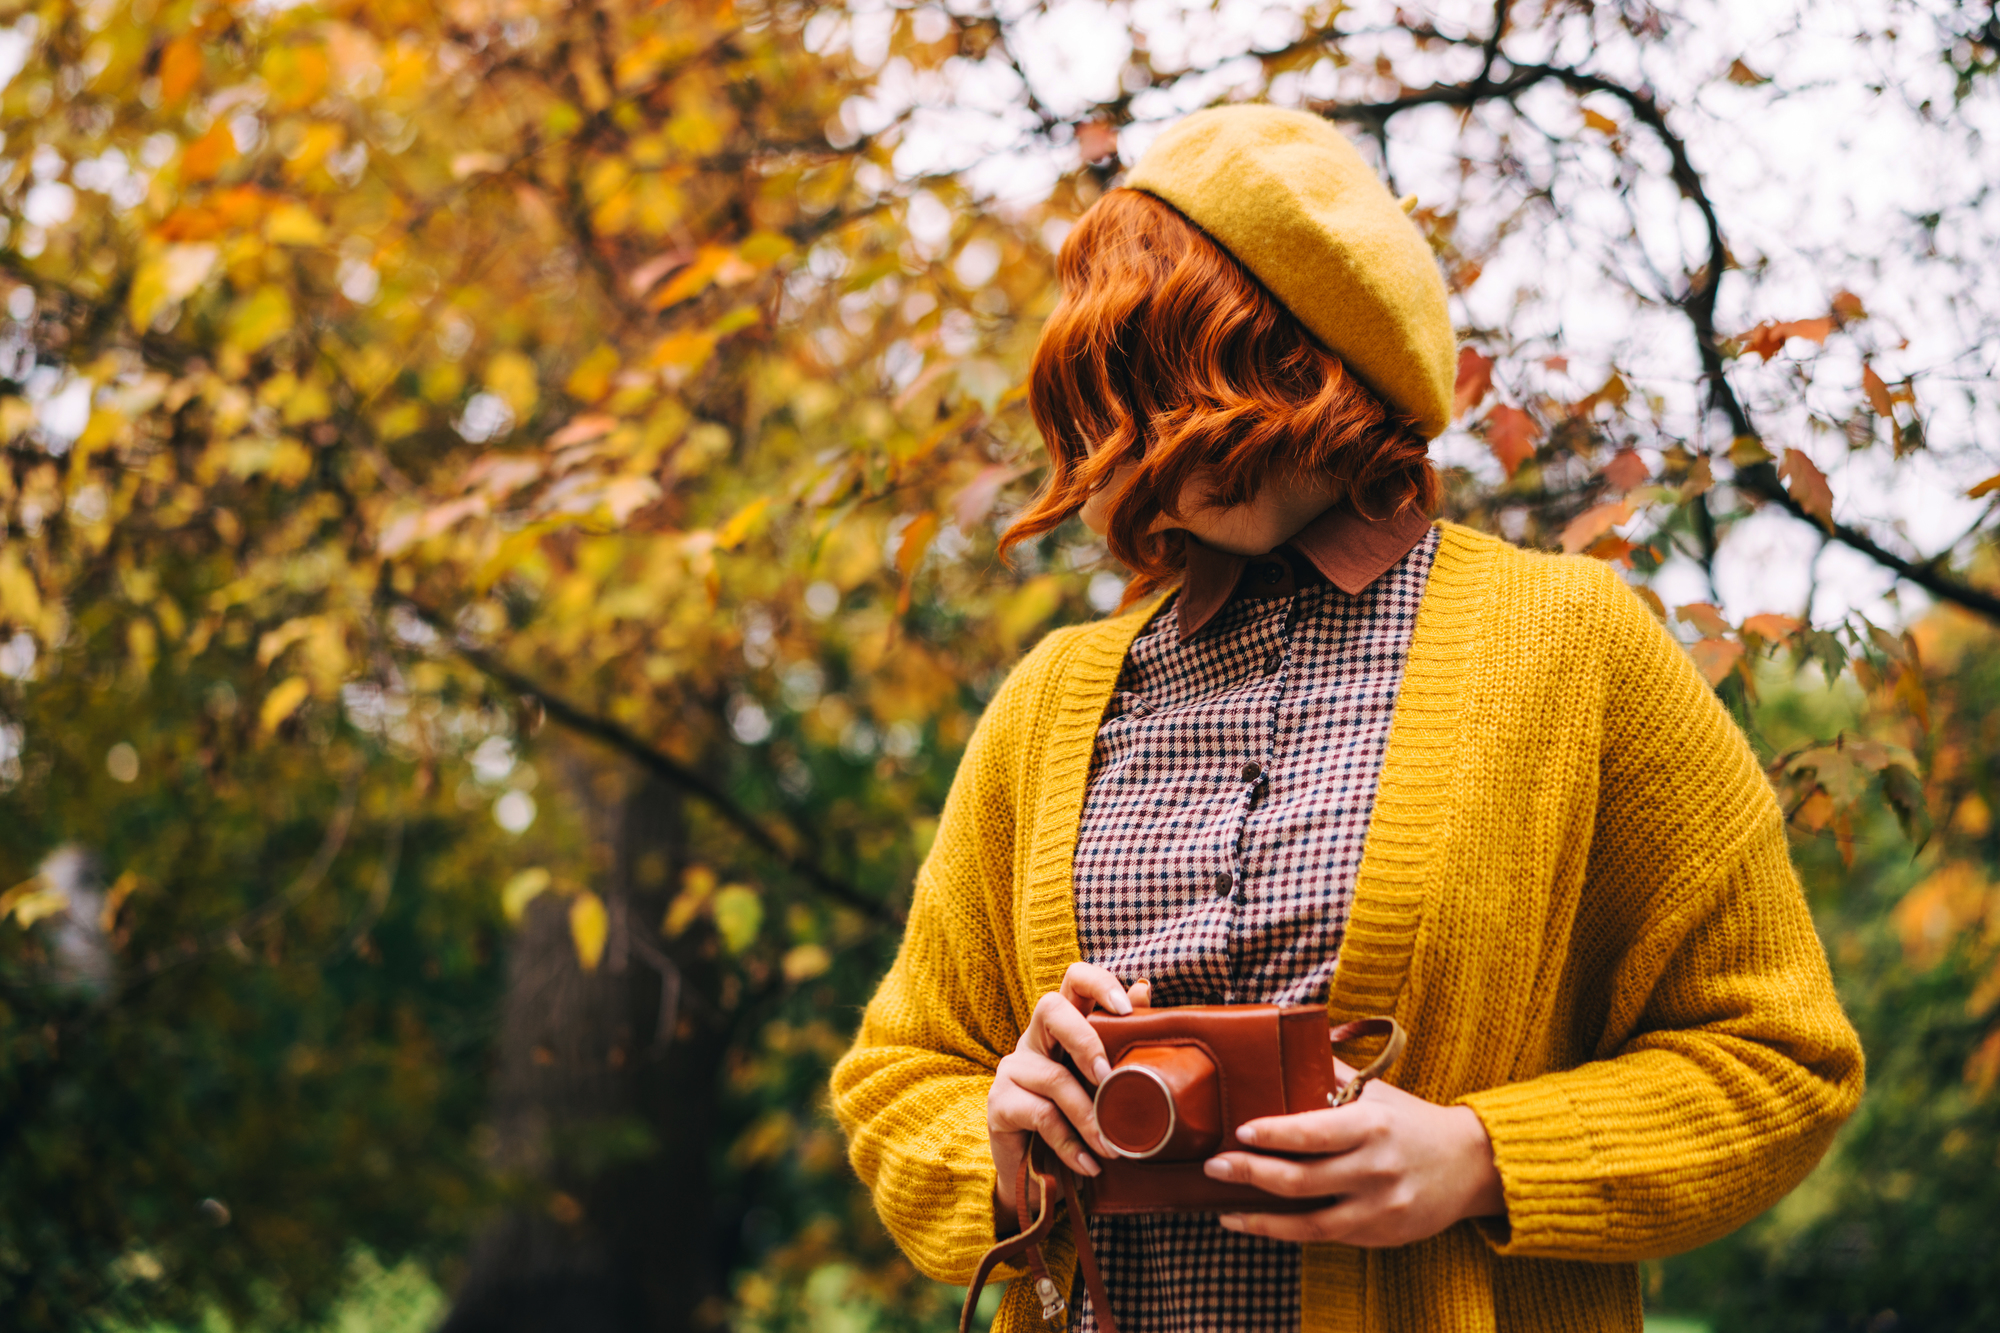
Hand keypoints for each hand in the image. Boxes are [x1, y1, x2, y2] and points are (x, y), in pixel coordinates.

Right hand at [988, 964, 1151, 1230]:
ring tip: (1113, 1147)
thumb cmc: (1076, 1120)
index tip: (1128, 1009)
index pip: (1073, 980)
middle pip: (1050, 1008)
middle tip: (1109, 1077)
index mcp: (1062, 1026)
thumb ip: (1119, 1039)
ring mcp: (1012, 1068)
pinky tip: (1088, 1163)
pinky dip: (1071, 1144)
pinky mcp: (999, 1103)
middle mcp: (1033, 1039)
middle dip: (1085, 1039)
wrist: (1038, 1177)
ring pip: (1055, 1077)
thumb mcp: (1101, 1083)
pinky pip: (1041, 1116)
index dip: (1098, 983)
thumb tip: (1144, 987)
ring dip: (1090, 1116)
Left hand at [1201, 1064, 1504, 1245]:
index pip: (1313, 1131)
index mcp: (1372, 1126)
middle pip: (1303, 1179)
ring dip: (1261, 1218)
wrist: (1473, 1165)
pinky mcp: (1381, 1235)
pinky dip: (1289, 1232)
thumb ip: (1330, 1076)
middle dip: (1252, 1174)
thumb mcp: (1376, 1092)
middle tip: (1216, 1166)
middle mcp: (1376, 1169)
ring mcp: (1379, 1208)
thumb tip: (1280, 1049)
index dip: (1273, 1133)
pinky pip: (1326, 1237)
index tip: (1240, 1130)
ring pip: (1310, 1221)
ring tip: (1225, 1209)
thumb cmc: (1412, 1121)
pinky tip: (1261, 1224)